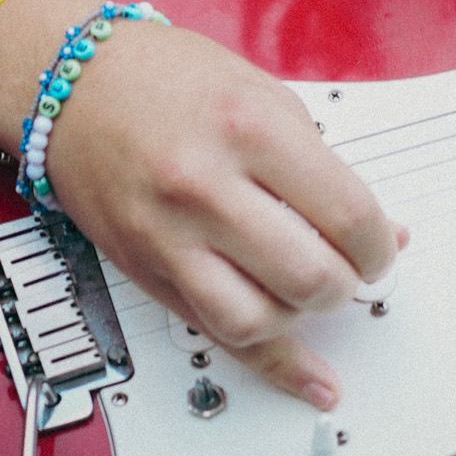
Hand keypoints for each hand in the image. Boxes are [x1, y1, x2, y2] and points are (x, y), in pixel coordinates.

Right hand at [0, 11, 404, 409]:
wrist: (76, 85)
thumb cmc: (169, 78)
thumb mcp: (261, 94)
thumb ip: (319, 163)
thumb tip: (378, 230)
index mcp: (248, 127)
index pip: (345, 212)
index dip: (377, 243)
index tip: (380, 245)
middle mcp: (206, 185)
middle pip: (308, 275)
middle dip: (346, 283)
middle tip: (350, 268)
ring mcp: (170, 235)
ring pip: (261, 320)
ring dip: (303, 316)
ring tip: (311, 291)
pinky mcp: (147, 271)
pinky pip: (216, 335)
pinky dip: (271, 365)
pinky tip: (308, 377)